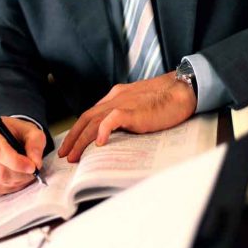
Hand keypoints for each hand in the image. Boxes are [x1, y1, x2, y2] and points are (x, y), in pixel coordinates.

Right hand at [0, 116, 46, 194]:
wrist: (8, 137)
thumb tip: (35, 162)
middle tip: (33, 171)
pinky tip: (19, 179)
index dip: (15, 161)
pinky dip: (11, 186)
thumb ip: (35, 143)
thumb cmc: (17, 132)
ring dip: (17, 180)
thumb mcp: (30, 131)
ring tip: (28, 174)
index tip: (32, 167)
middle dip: (19, 173)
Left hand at [58, 71, 196, 161]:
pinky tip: (99, 143)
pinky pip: (113, 119)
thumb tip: (113, 132)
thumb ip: (124, 115)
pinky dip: (103, 131)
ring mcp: (122, 104)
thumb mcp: (137, 106)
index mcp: (115, 97)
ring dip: (82, 140)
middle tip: (65, 155)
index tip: (71, 145)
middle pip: (86, 119)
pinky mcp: (133, 111)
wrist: (181, 90)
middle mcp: (114, 99)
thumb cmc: (164, 100)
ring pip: (94, 122)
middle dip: (73, 138)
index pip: (90, 114)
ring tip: (74, 156)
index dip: (78, 130)